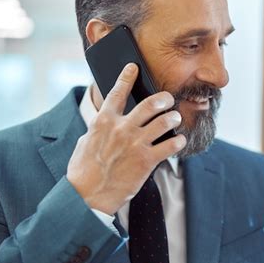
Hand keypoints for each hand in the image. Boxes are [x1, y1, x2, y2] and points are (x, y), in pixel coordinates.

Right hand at [67, 63, 185, 214]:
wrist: (87, 196)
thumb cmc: (83, 171)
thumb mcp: (85, 142)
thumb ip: (99, 129)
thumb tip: (106, 120)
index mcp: (103, 122)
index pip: (116, 92)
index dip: (127, 76)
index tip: (134, 66)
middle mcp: (122, 128)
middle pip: (150, 104)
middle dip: (164, 98)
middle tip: (168, 98)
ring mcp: (135, 143)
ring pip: (165, 121)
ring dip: (174, 117)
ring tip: (176, 117)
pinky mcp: (147, 160)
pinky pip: (171, 145)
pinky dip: (178, 141)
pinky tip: (180, 141)